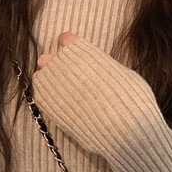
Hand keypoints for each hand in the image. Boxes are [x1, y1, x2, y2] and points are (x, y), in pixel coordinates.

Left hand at [29, 31, 162, 159]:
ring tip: (59, 85)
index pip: (67, 40)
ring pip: (42, 74)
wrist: (124, 130)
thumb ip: (105, 66)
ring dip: (49, 77)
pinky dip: (45, 93)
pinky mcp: (51, 107)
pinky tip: (56, 98)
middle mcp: (68, 66)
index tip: (70, 49)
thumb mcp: (124, 75)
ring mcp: (56, 86)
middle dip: (56, 64)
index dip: (69, 45)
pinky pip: (40, 93)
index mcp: (86, 54)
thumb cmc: (132, 103)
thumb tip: (99, 68)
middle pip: (52, 57)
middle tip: (63, 71)